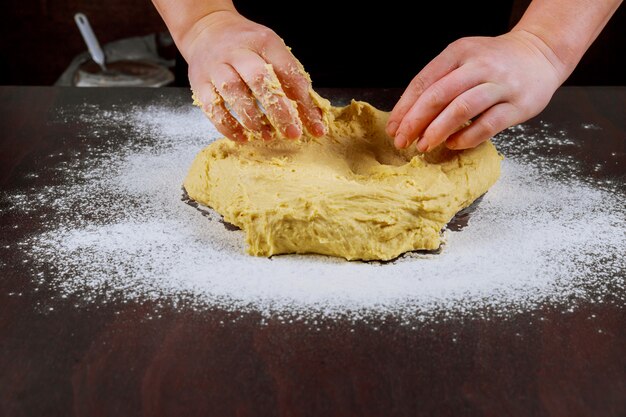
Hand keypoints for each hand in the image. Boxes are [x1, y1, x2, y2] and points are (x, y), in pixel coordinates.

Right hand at [181, 11, 325, 141]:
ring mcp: (216, 66)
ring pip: (233, 91)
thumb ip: (290, 79)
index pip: (287, 70)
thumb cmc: (247, 47)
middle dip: (279, 109)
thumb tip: (312, 116)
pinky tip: (243, 136)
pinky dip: (228, 126)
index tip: (314, 125)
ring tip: (267, 135)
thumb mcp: (272, 51)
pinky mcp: (199, 82)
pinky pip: (212, 107)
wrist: (206, 30)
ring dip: (252, 118)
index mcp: (263, 41)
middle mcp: (238, 51)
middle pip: (259, 79)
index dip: (303, 99)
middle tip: (292, 132)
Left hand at [386, 30, 565, 151]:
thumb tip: (408, 117)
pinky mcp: (518, 105)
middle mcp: (479, 65)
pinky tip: (453, 144)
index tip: (393, 128)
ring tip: (424, 145)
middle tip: (403, 141)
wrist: (541, 53)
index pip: (424, 81)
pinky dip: (467, 137)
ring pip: (462, 109)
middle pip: (439, 95)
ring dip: (438, 130)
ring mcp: (500, 84)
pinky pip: (488, 124)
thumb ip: (439, 82)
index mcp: (459, 52)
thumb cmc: (494, 62)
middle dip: (416, 121)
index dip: (405, 108)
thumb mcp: (463, 60)